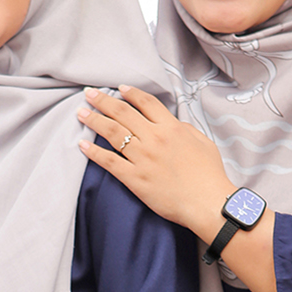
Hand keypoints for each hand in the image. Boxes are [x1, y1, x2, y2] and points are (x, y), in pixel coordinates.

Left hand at [79, 84, 279, 291]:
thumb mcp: (203, 142)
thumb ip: (184, 129)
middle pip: (123, 113)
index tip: (118, 89)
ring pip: (112, 133)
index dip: (131, 94)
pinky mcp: (134, 178)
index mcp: (171, 128)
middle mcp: (154, 139)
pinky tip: (82, 144)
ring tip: (81, 113)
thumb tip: (171, 123)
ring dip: (94, 120)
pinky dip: (93, 152)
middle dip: (103, 101)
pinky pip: (109, 162)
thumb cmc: (209, 175)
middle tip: (89, 94)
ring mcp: (142, 158)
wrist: (207, 203)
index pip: (146, 103)